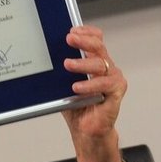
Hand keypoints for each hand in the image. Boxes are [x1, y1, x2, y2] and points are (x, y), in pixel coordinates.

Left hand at [61, 26, 126, 161]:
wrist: (87, 131)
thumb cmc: (77, 107)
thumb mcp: (64, 85)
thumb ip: (60, 71)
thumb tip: (43, 56)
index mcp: (95, 61)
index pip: (96, 39)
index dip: (86, 32)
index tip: (72, 30)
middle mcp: (106, 67)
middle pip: (99, 46)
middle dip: (83, 40)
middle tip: (70, 39)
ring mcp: (113, 78)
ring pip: (101, 64)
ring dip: (83, 63)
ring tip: (68, 64)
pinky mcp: (116, 92)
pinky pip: (104, 84)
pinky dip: (90, 85)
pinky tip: (77, 87)